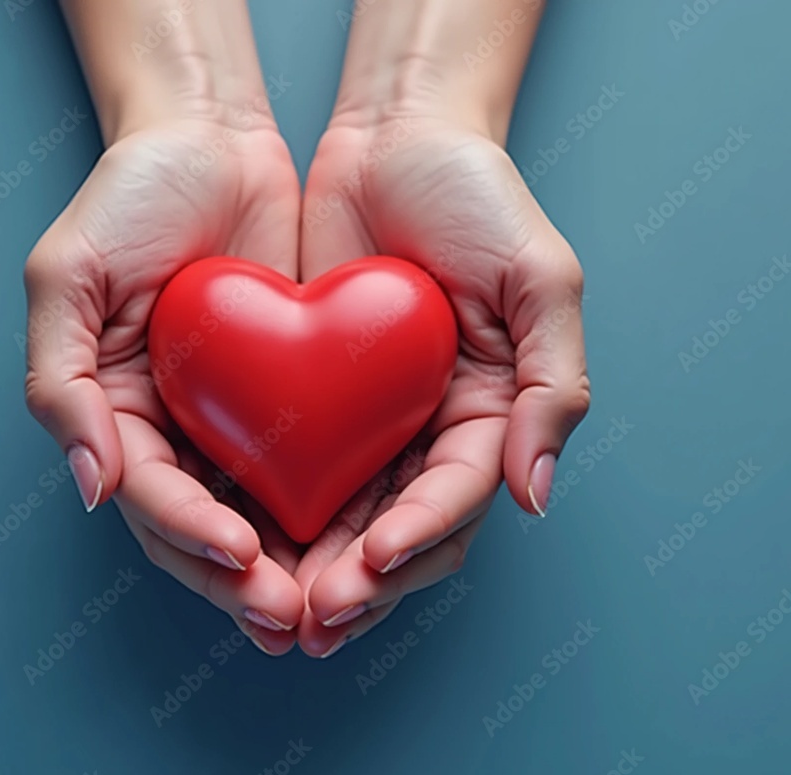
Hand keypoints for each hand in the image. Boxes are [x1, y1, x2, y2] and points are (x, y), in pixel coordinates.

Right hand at [24, 0, 304, 653]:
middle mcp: (175, 429)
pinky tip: (367, 542)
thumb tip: (93, 485)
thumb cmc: (130, 197)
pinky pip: (310, 464)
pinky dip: (334, 510)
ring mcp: (235, 418)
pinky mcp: (292, 396)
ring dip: (295, 568)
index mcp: (116, 413)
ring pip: (264, 515)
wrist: (212, 140)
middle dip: (246, 581)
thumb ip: (60, 382)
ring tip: (333, 606)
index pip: (153, 497)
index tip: (242, 554)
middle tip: (294, 617)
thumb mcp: (68, 275)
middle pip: (208, 527)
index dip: (192, 535)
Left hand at [293, 0, 590, 656]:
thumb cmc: (475, 196)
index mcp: (490, 412)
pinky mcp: (312, 397)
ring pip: (342, 518)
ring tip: (275, 608)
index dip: (418, 537)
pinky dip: (271, 512)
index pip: (455, 497)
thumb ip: (554, 387)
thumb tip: (535, 494)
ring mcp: (369, 419)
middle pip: (397, 529)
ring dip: (312, 569)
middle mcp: (430, 428)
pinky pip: (294, 467)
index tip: (375, 559)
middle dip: (361, 580)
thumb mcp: (540, 277)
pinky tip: (240, 544)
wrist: (392, 138)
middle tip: (315, 616)